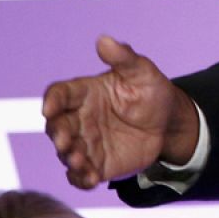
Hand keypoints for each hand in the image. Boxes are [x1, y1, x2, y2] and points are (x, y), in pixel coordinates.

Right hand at [42, 35, 197, 188]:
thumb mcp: (142, 71)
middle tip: (65, 141)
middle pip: (57, 126)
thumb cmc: (151, 91)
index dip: (52, 100)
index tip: (50, 107)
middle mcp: (78, 119)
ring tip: (80, 160)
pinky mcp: (97, 164)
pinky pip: (81, 175)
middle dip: (58, 134)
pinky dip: (82, 178)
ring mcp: (86, 143)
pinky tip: (91, 179)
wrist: (169, 122)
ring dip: (69, 158)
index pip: (60, 94)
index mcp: (84, 93)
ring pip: (66, 153)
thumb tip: (104, 39)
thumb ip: (123, 57)